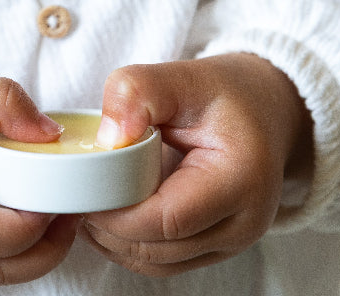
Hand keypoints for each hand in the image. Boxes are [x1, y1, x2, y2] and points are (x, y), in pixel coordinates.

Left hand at [82, 53, 310, 276]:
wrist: (264, 112)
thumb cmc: (225, 95)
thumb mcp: (183, 76)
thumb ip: (140, 92)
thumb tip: (108, 136)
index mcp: (242, 179)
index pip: (167, 219)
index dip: (117, 211)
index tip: (84, 187)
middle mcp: (244, 222)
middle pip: (158, 248)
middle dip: (109, 228)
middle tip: (76, 194)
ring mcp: (233, 242)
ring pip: (156, 262)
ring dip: (114, 240)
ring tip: (88, 203)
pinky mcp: (215, 248)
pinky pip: (162, 261)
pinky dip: (129, 244)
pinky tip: (108, 216)